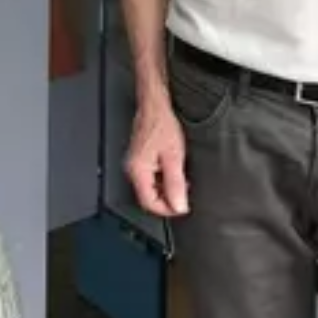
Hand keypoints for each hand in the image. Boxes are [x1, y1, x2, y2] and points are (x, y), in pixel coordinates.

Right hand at [125, 100, 188, 216]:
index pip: (149, 203)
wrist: (154, 107)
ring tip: (181, 180)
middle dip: (168, 199)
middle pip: (148, 198)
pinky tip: (173, 172)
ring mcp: (135, 165)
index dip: (167, 209)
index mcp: (138, 171)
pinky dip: (163, 180)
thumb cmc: (161, 125)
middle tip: (184, 194)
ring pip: (150, 189)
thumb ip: (176, 183)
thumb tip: (179, 205)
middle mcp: (133, 170)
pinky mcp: (139, 160)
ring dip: (166, 190)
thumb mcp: (174, 157)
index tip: (182, 207)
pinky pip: (150, 179)